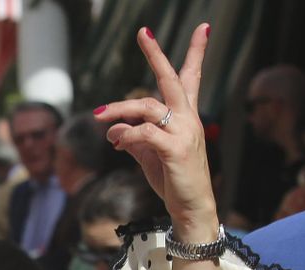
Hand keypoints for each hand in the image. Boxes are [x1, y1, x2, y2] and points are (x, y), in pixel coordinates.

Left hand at [95, 25, 217, 237]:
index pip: (191, 78)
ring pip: (148, 106)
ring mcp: (184, 132)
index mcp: (185, 116)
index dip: (196, 52)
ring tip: (100, 116)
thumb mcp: (149, 155)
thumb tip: (113, 131)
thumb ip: (133, 138)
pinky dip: (125, 136)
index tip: (203, 27)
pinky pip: (143, 133)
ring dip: (119, 110)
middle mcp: (188, 119)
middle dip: (156, 54)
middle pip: (171, 78)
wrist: (190, 207)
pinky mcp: (175, 149)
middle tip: (142, 32)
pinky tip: (117, 143)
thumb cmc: (173, 180)